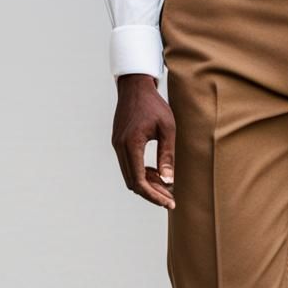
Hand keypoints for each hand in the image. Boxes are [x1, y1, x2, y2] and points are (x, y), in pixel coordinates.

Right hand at [112, 73, 176, 209]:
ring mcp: (117, 145)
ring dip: (146, 184)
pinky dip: (141, 172)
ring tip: (166, 187)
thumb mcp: (167, 127)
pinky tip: (156, 173)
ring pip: (130, 175)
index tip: (168, 202)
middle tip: (169, 199)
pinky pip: (128, 165)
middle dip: (151, 193)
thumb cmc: (154, 104)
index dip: (154, 195)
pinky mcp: (118, 142)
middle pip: (133, 182)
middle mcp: (120, 147)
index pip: (139, 181)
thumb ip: (167, 154)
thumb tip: (168, 181)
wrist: (135, 86)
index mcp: (131, 144)